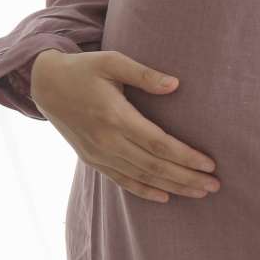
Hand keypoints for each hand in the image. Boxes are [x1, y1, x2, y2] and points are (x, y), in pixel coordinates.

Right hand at [30, 48, 219, 202]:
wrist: (45, 84)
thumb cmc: (85, 69)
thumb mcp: (113, 62)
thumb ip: (144, 74)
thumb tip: (175, 84)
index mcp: (115, 117)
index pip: (158, 144)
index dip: (185, 157)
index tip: (210, 165)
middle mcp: (107, 141)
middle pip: (154, 166)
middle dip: (187, 178)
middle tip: (214, 185)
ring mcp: (98, 154)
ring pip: (141, 178)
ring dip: (173, 187)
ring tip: (200, 193)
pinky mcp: (92, 160)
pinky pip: (122, 181)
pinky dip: (144, 191)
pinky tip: (165, 197)